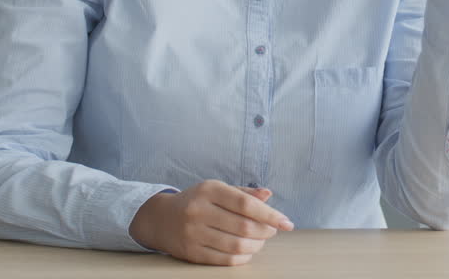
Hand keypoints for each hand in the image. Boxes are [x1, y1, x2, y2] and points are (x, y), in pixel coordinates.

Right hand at [128, 180, 293, 265]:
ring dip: (256, 246)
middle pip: (243, 226)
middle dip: (265, 231)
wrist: (161, 219)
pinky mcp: (190, 252)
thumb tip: (268, 195)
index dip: (270, 215)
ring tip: (261, 241)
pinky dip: (242, 257)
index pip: (246, 204)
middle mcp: (199, 211)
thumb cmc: (197, 201)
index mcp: (209, 190)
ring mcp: (193, 233)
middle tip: (272, 231)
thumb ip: (244, 193)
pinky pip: (224, 259)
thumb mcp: (218, 189)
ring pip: (236, 245)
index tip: (287, 222)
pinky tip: (247, 251)